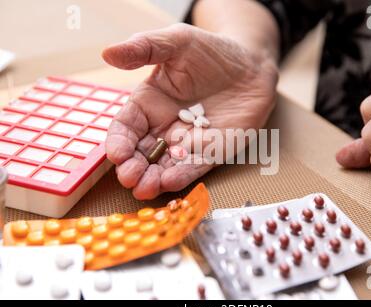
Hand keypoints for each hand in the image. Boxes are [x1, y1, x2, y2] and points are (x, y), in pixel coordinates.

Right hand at [102, 23, 277, 199]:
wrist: (250, 65)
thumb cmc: (211, 51)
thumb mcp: (176, 42)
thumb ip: (144, 48)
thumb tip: (108, 52)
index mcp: (149, 103)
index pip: (126, 127)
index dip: (119, 142)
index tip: (116, 154)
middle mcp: (163, 126)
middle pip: (141, 153)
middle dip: (132, 167)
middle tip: (129, 177)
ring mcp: (187, 142)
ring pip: (163, 166)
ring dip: (152, 179)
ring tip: (144, 189)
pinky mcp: (210, 152)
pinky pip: (193, 167)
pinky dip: (181, 176)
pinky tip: (169, 182)